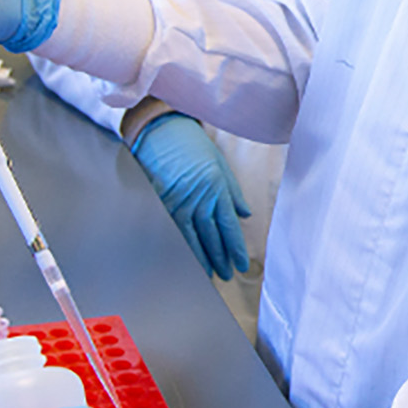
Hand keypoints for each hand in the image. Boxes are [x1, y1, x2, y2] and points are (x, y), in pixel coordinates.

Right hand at [129, 114, 251, 279]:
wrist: (163, 132)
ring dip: (202, 258)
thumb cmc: (193, 146)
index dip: (235, 248)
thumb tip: (245, 214)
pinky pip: (173, 230)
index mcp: (217, 189)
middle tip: (226, 275)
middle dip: (220, 258)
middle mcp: (200, 199)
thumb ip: (233, 192)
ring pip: (193, 238)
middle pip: (212, 236)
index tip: (240, 264)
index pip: (229, 226)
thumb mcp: (220, 164)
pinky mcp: (162, 203)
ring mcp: (179, 202)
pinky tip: (184, 258)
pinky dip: (180, 246)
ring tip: (209, 274)